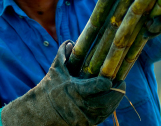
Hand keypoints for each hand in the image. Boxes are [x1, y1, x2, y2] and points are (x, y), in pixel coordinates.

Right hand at [1, 40, 125, 125]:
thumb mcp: (55, 71)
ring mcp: (85, 117)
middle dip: (116, 90)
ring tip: (119, 88)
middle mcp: (81, 105)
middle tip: (121, 81)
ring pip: (107, 109)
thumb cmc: (47, 90)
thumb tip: (70, 42)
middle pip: (107, 99)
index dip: (106, 81)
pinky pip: (103, 116)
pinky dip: (109, 107)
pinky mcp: (86, 123)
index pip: (96, 86)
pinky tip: (112, 99)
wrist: (39, 113)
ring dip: (115, 99)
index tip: (112, 76)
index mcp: (74, 90)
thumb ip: (63, 55)